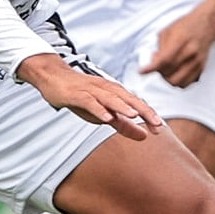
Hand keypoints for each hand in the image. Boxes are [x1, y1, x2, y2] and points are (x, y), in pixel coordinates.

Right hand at [16, 53, 163, 139]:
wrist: (54, 77)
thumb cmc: (81, 96)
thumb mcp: (104, 113)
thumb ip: (124, 124)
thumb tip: (144, 135)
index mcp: (115, 92)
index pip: (136, 103)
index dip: (148, 115)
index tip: (160, 128)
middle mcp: (106, 89)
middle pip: (128, 99)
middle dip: (143, 111)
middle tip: (156, 124)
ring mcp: (91, 90)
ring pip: (110, 98)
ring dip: (123, 107)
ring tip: (135, 116)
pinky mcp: (77, 94)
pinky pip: (89, 101)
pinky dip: (98, 109)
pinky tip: (106, 118)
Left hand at [142, 6, 214, 87]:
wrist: (207, 25)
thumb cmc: (186, 25)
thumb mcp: (168, 31)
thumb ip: (160, 48)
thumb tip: (154, 63)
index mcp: (181, 40)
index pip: (164, 59)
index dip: (151, 68)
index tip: (142, 71)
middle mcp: (191, 53)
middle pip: (170, 73)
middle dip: (159, 72)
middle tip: (156, 66)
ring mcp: (197, 62)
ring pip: (178, 82)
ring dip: (167, 79)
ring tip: (165, 70)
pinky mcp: (201, 68)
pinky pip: (186, 83)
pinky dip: (177, 82)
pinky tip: (174, 73)